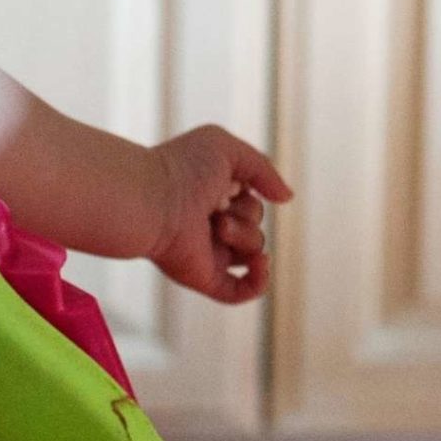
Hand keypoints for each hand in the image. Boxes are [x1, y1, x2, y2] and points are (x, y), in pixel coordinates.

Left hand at [147, 125, 290, 303]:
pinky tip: (260, 264)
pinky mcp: (205, 278)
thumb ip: (263, 168)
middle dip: (246, 214)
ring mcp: (209, 253)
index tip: (226, 182)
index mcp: (211, 197)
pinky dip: (259, 281)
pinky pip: (242, 291)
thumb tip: (287, 198)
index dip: (246, 190)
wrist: (154, 200)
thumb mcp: (227, 149)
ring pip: (254, 253)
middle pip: (255, 225)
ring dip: (244, 236)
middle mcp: (210, 226)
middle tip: (215, 205)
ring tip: (216, 225)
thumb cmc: (183, 168)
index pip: (250, 200)